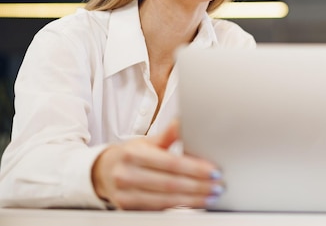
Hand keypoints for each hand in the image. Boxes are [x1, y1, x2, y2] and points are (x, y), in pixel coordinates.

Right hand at [91, 120, 223, 209]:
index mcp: (134, 154)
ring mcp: (125, 195)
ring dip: (193, 200)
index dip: (195, 169)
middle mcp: (127, 175)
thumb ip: (168, 134)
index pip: (171, 163)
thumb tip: (184, 121)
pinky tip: (194, 203)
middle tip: (218, 185)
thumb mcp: (146, 141)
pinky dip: (179, 207)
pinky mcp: (127, 209)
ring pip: (165, 201)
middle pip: (170, 184)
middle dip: (198, 186)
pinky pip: (158, 210)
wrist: (101, 172)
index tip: (214, 171)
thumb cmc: (131, 155)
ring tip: (211, 195)